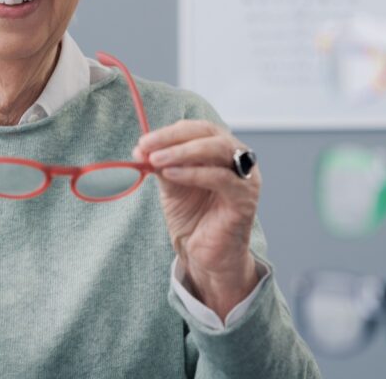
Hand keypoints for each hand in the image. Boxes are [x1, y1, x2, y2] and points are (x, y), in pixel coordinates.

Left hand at [133, 120, 260, 319]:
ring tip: (156, 160)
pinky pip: (221, 178)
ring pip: (218, 150)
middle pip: (210, 134)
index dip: (170, 132)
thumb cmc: (193, 218)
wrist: (204, 256)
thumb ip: (161, 165)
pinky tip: (171, 175)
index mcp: (222, 150)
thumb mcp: (172, 185)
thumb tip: (140, 149)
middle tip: (147, 147)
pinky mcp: (245, 199)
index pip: (198, 129)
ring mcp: (245, 177)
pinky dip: (194, 173)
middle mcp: (238, 159)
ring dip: (183, 152)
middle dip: (175, 138)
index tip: (143, 142)